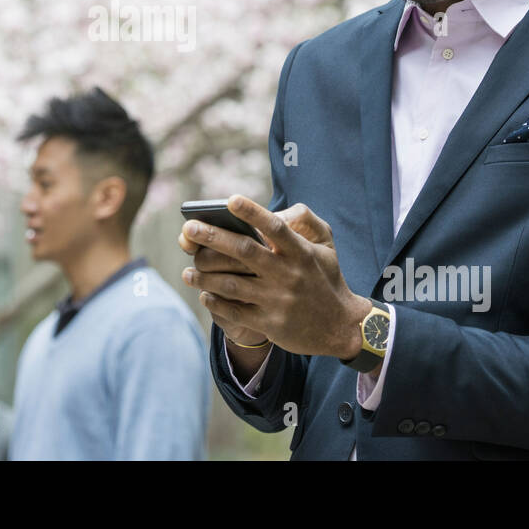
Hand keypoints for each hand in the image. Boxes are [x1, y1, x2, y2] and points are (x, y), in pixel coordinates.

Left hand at [180, 194, 369, 358]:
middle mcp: (288, 274)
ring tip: (188, 271)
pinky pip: (234, 311)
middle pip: (244, 252)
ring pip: (232, 284)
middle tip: (189, 228)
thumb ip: (303, 222)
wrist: (341, 327)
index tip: (229, 200)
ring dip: (205, 275)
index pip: (275, 227)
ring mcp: (278, 300)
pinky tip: (204, 293)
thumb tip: (274, 214)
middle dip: (212, 238)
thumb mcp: (326, 245)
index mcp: (301, 252)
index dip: (252, 212)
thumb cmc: (327, 278)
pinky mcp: (270, 323)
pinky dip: (215, 301)